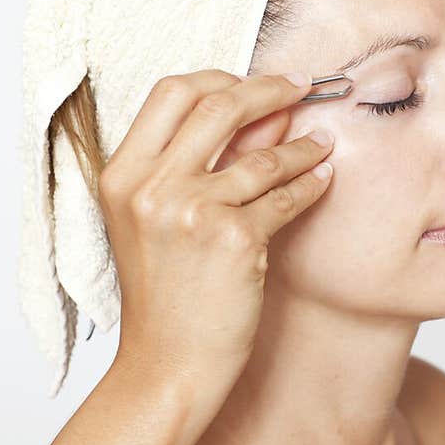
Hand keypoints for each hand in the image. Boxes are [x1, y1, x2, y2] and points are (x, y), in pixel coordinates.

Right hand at [98, 70, 333, 419]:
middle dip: (269, 89)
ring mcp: (190, 212)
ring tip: (324, 143)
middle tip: (302, 87)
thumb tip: (261, 111)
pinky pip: (285, 197)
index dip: (221, 77)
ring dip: (302, 144)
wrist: (166, 367)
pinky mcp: (233, 240)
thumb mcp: (157, 221)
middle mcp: (150, 187)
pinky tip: (323, 180)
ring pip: (263, 153)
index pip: (171, 92)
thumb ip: (194, 165)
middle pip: (218, 104)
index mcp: (120, 175)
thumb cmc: (165, 297)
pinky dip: (310, 185)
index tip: (256, 82)